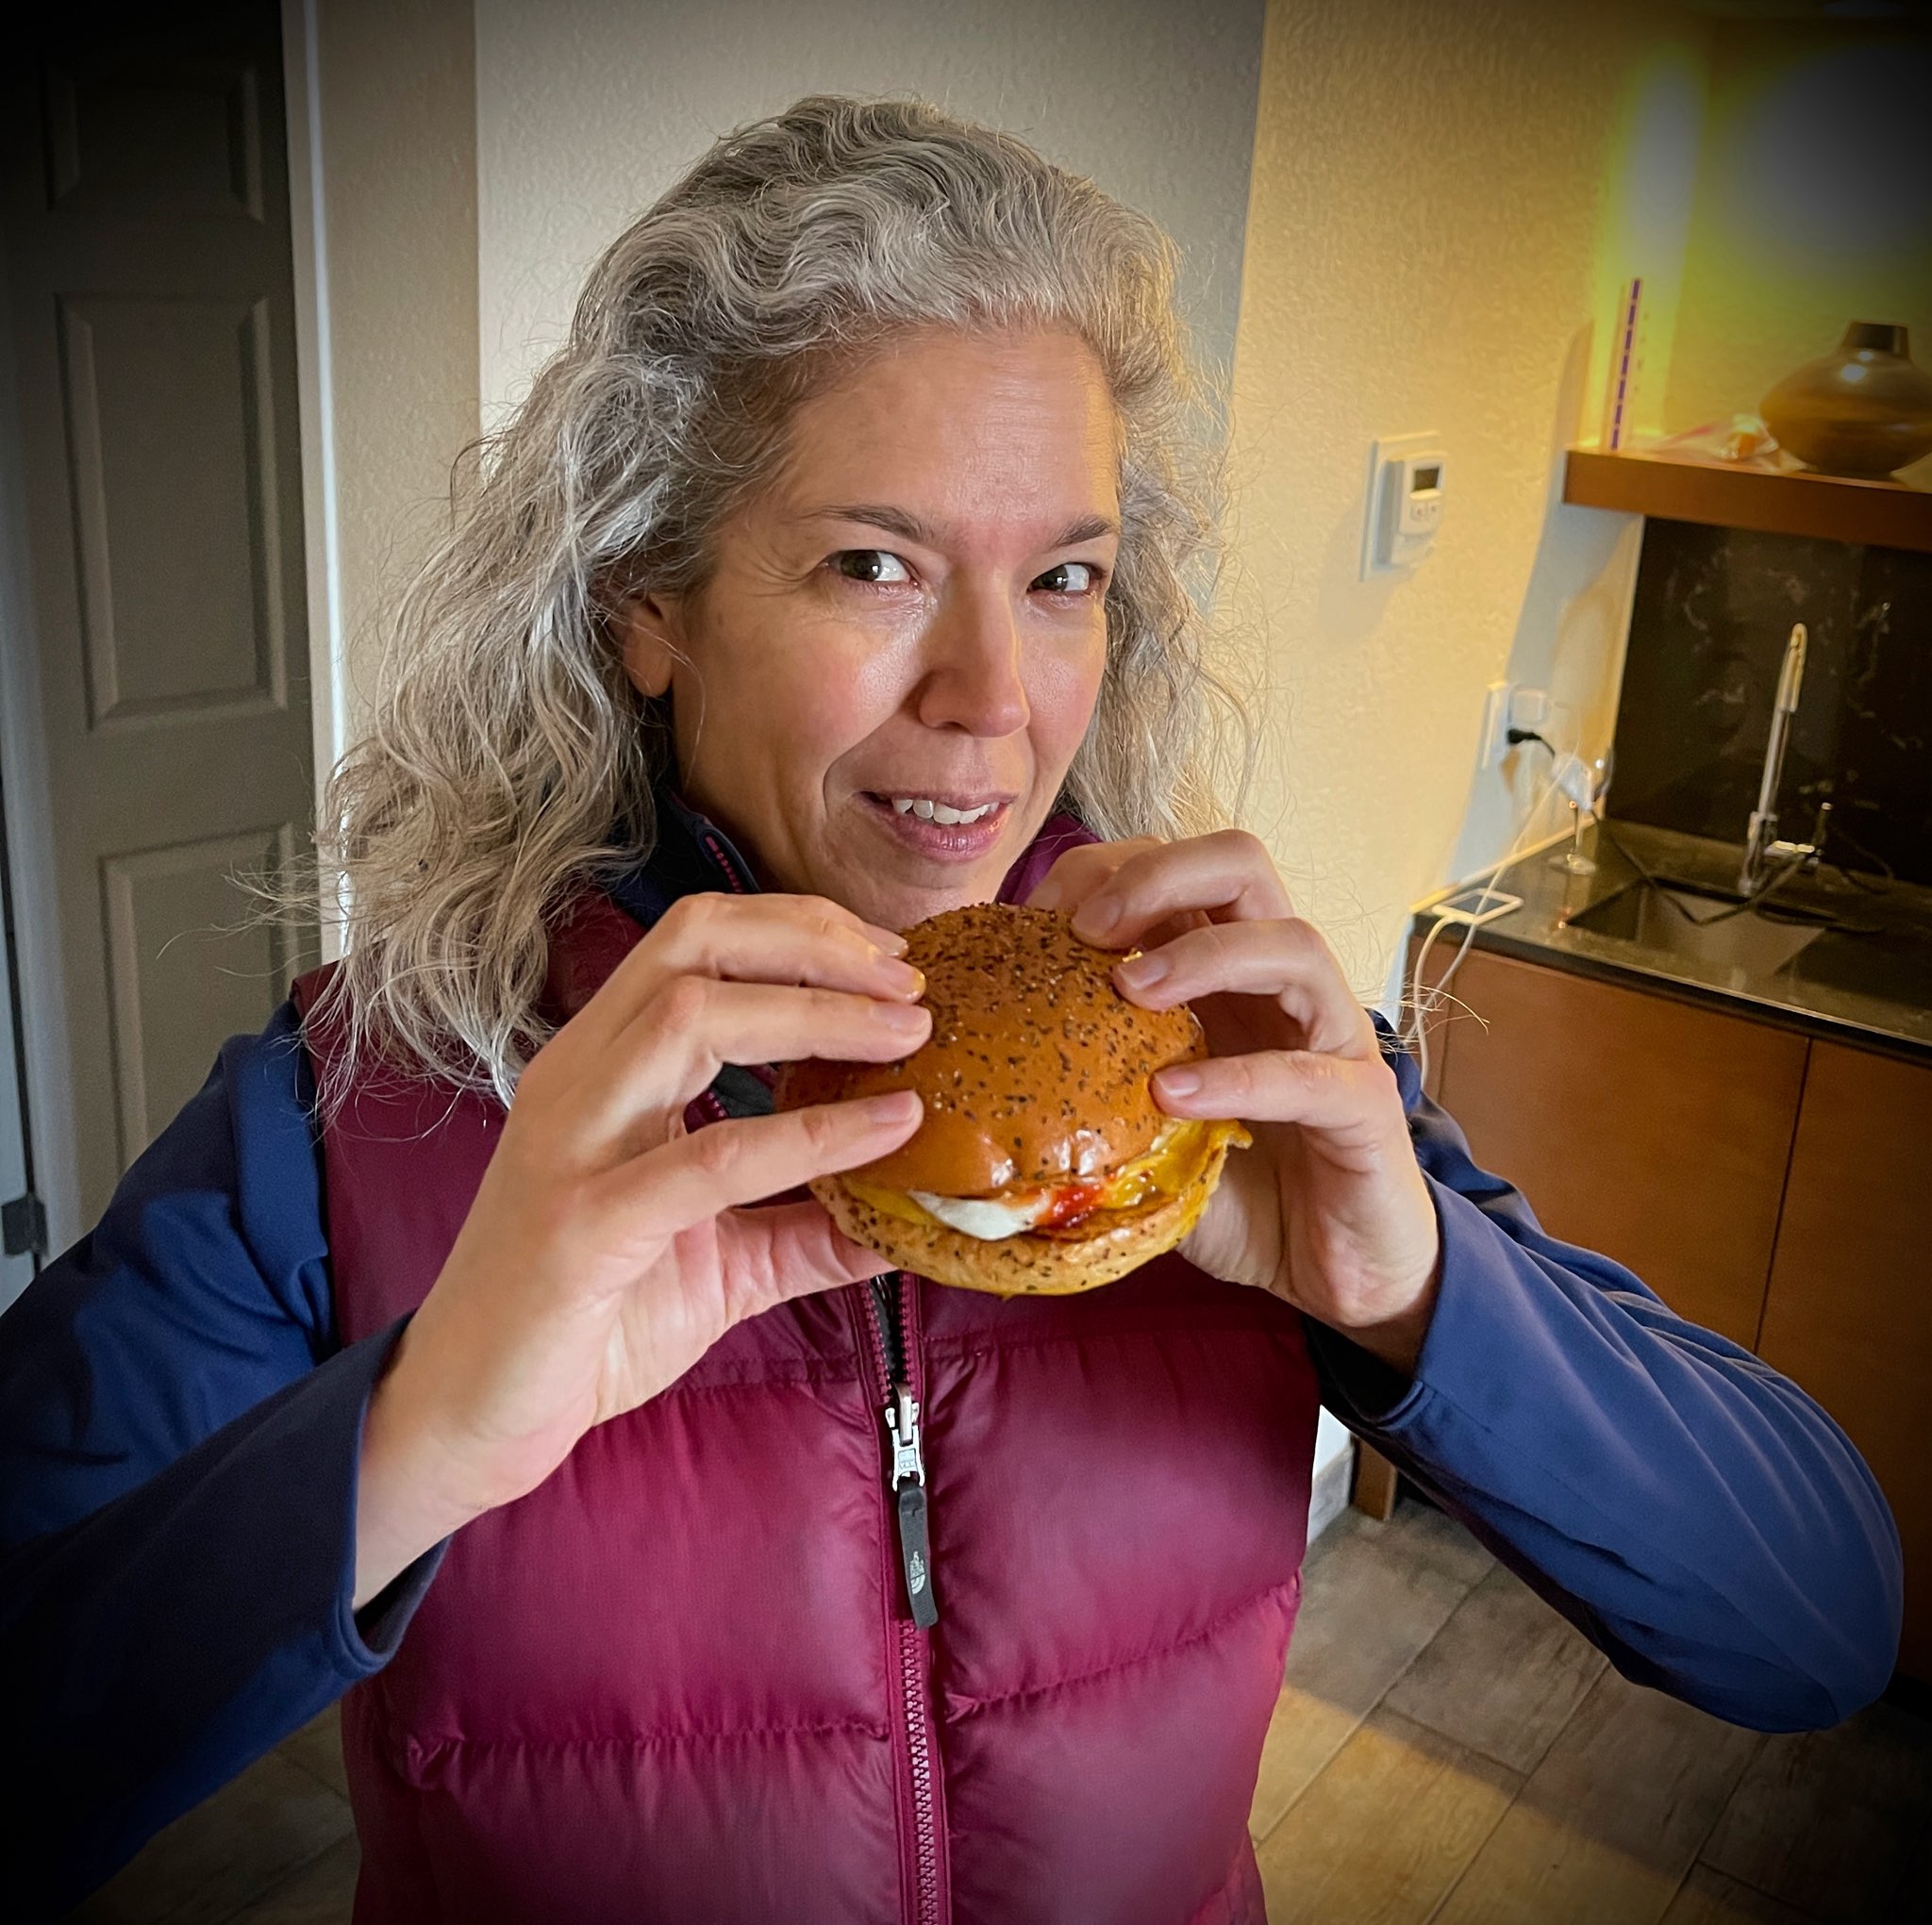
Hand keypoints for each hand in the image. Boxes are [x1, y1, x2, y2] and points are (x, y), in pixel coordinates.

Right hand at [353, 893, 928, 1603]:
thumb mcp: (723, 1263)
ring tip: (907, 1033)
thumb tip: (912, 1215)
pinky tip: (887, 1129)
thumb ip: (809, 1228)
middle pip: (696, 943)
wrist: (470, 1419)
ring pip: (694, 1016)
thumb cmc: (587, 1324)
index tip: (891, 958)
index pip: (697, 940)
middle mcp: (580, 1079)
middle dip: (815, 942)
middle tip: (910, 980)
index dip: (800, 928)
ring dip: (819, 1011)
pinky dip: (812, 1133)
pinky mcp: (581, 1226)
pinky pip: (711, 1158)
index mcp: (603, 1066)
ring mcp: (572, 1144)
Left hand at [1029, 834, 1439, 1375]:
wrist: (1333, 1268)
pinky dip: (1238, 1077)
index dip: (1103, 873)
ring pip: (1290, 943)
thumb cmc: (1234, 1186)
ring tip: (1129, 991)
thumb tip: (971, 1079)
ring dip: (1201, 954)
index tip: (1037, 921)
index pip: (1174, 872)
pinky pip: (1310, 1074)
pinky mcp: (1363, 1108)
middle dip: (1157, 875)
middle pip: (1242, 863)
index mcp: (1223, 972)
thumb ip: (1080, 1092)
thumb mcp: (1139, 1131)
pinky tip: (1174, 1096)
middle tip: (1088, 929)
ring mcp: (1331, 1038)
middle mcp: (1280, 985)